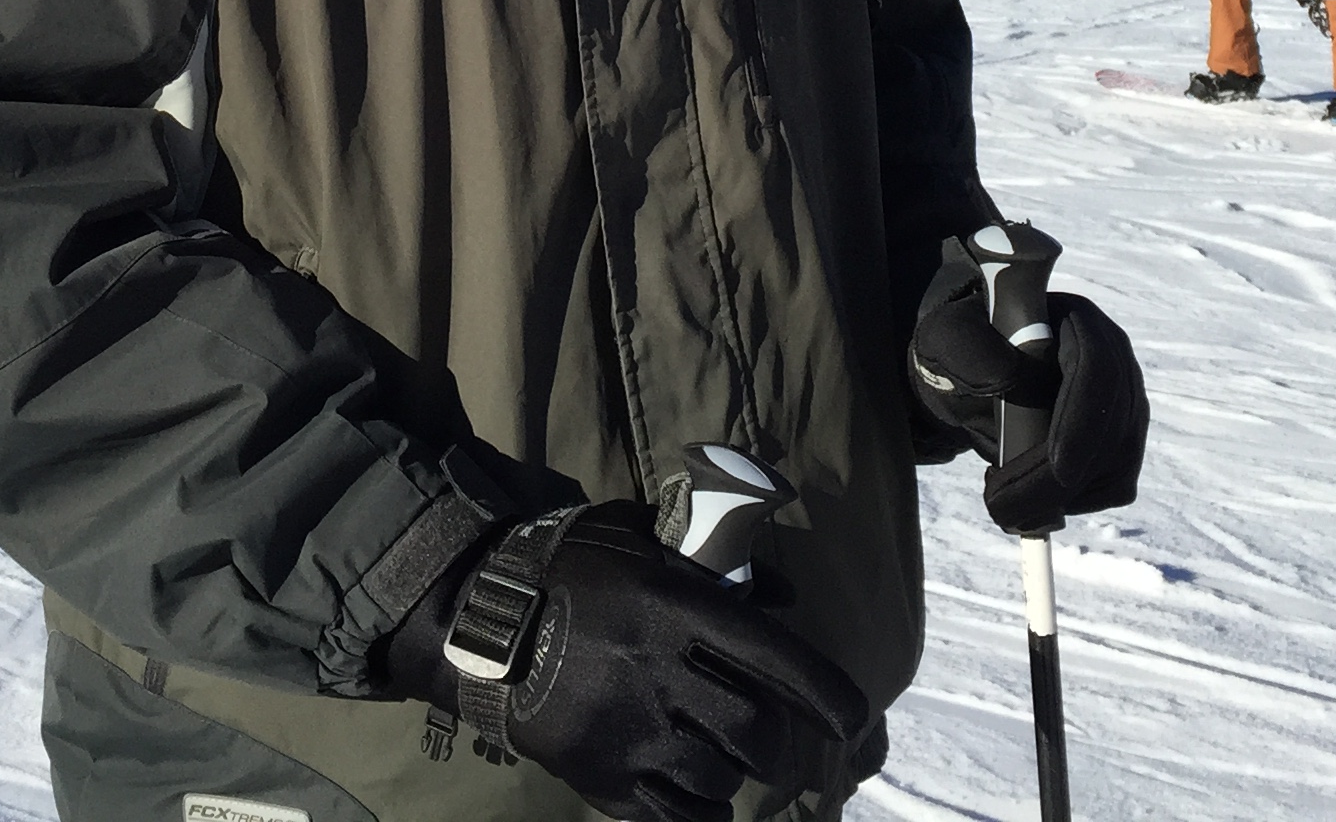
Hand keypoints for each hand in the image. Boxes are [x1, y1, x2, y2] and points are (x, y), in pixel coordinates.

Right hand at [387, 503, 869, 821]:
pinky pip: (671, 818)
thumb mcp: (637, 541)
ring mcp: (630, 732)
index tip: (854, 718)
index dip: (826, 693)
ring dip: (733, 775)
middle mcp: (659, 674)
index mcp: (672, 608)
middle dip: (781, 744)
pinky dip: (700, 817)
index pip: (774, 657)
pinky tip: (705, 805)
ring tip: (727, 764)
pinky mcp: (601, 776)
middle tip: (784, 746)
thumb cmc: (567, 571)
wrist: (481, 624)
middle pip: (755, 730)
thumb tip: (785, 594)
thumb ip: (710, 563)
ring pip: (717, 777)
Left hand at [910, 265, 1148, 535]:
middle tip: (1003, 510)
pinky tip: (1031, 496)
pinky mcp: (1122, 442)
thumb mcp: (948, 340)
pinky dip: (1075, 502)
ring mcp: (1125, 403)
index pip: (1098, 371)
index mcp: (1079, 323)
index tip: (1056, 468)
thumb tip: (1010, 377)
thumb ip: (969, 349)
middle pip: (1112, 428)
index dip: (1083, 422)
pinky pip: (1116, 484)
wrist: (972, 375)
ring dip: (1062, 497)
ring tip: (1003, 501)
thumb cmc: (961, 351)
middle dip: (1059, 480)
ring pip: (1117, 463)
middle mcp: (1115, 360)